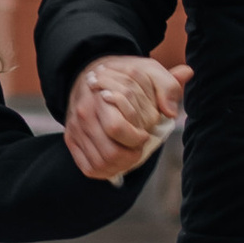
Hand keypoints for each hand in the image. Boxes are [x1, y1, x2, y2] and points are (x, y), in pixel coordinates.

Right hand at [65, 53, 191, 181]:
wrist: (90, 74)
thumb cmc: (125, 76)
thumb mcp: (150, 71)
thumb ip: (168, 86)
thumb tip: (172, 111)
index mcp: (103, 96)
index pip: (117, 129)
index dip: (137, 138)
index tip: (145, 134)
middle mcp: (85, 114)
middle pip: (111, 153)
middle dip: (132, 155)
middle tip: (138, 145)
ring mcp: (76, 129)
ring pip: (100, 164)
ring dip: (121, 165)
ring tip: (129, 153)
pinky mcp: (71, 140)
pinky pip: (89, 168)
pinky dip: (106, 171)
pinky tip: (117, 160)